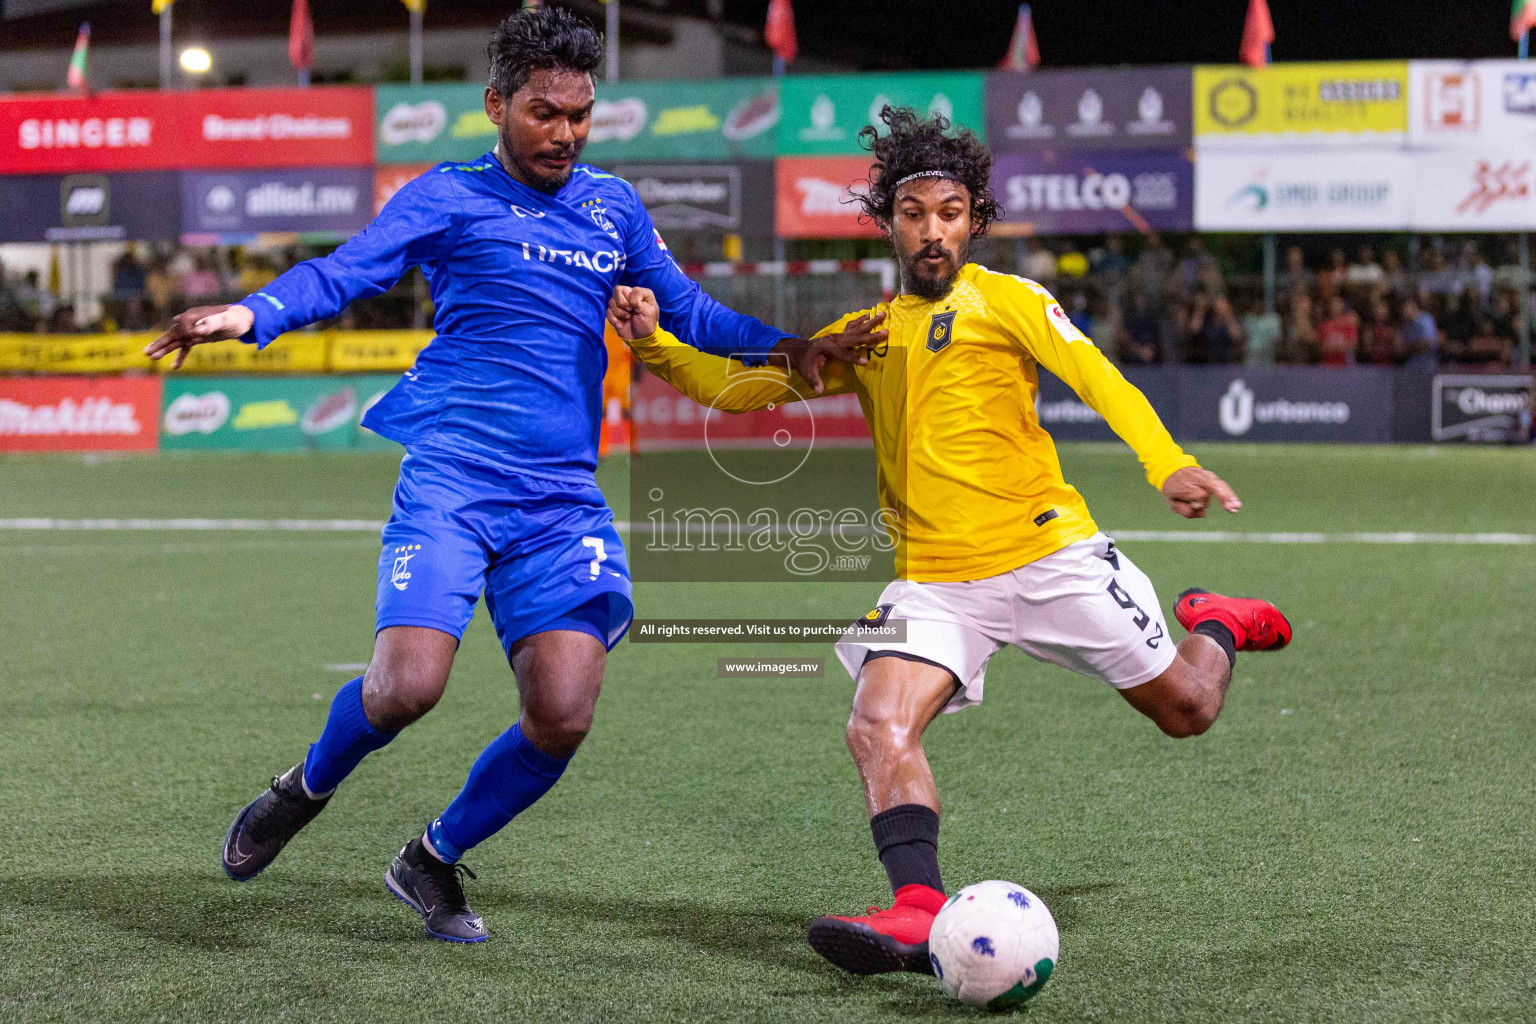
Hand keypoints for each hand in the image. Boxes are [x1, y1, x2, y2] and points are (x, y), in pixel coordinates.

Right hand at [143, 304, 254, 369]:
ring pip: (175, 341)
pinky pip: (185, 347)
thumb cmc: (235, 319)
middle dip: (159, 344)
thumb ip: (212, 323)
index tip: (197, 338)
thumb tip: (197, 330)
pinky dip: (180, 356)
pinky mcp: (198, 337)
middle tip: (146, 353)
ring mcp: (193, 330)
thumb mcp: (226, 321)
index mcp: (193, 316)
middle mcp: (190, 322)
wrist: (243, 319)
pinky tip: (174, 367)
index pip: (182, 328)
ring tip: (151, 358)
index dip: (186, 335)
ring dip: (164, 350)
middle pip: (171, 334)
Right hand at [607, 285, 658, 341]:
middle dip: (622, 303)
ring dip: (619, 312)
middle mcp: (628, 296)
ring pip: (611, 301)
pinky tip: (621, 325)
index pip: (630, 289)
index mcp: (639, 293)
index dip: (632, 300)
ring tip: (627, 318)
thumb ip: (638, 299)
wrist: (641, 338)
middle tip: (630, 312)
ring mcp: (620, 304)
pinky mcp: (613, 313)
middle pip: (617, 290)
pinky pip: (608, 311)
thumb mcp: (649, 310)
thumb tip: (626, 291)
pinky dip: (613, 319)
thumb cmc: (648, 323)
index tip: (638, 309)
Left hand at [771, 311, 887, 394]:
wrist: (798, 350)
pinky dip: (862, 320)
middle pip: (855, 338)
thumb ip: (814, 381)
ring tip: (883, 314)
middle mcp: (835, 339)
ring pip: (857, 328)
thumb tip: (819, 391)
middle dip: (871, 336)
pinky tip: (870, 315)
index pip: (843, 354)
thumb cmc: (804, 363)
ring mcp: (838, 335)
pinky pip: (853, 326)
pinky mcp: (839, 334)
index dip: (854, 358)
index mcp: (828, 349)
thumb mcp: (807, 372)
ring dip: (871, 322)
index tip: (866, 362)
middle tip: (886, 332)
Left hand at [1161, 466, 1241, 518]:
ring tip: (1236, 507)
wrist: (1172, 468)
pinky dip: (1229, 494)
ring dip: (1229, 496)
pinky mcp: (1211, 477)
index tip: (1194, 506)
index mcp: (1186, 484)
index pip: (1199, 495)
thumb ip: (1184, 510)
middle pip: (1213, 486)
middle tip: (1230, 508)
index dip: (1199, 503)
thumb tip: (1203, 513)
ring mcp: (1206, 476)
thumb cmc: (1172, 488)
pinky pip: (1222, 485)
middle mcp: (1198, 478)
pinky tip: (1236, 504)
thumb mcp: (1172, 501)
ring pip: (1221, 485)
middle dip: (1223, 497)